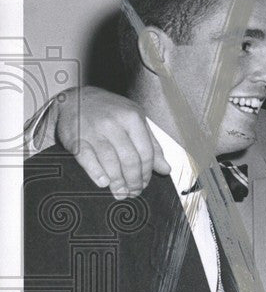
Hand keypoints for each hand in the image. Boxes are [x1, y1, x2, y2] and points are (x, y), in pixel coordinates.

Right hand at [54, 86, 168, 199]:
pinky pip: (87, 160)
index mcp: (132, 117)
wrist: (75, 99)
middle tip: (134, 192)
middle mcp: (113, 123)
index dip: (147, 172)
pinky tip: (104, 183)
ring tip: (121, 192)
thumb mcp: (135, 120)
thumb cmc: (109, 111)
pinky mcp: (75, 138)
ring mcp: (93, 131)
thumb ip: (151, 144)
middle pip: (129, 160)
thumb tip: (165, 169)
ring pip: (110, 162)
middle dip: (134, 180)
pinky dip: (97, 173)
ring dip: (118, 182)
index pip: (146, 152)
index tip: (145, 183)